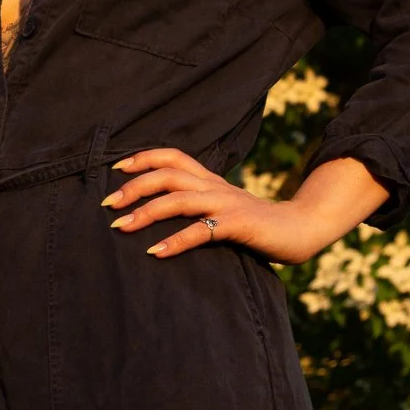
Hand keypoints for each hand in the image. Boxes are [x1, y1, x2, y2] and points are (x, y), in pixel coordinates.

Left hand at [102, 148, 386, 265]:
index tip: (116, 168)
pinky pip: (201, 231)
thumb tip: (163, 211)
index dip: (144, 157)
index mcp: (211, 179)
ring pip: (179, 199)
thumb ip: (199, 204)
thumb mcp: (224, 206)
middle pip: (168, 174)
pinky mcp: (238, 225)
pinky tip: (155, 253)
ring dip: (146, 212)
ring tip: (121, 226)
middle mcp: (215, 186)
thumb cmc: (257, 224)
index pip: (174, 156)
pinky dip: (175, 241)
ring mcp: (227, 204)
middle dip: (134, 186)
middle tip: (108, 203)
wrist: (301, 229)